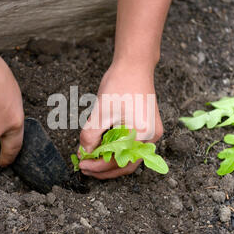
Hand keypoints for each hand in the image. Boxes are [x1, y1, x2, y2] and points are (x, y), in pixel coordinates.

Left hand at [78, 62, 162, 178]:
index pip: (119, 160)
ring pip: (129, 156)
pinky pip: (131, 146)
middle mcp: (152, 137)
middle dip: (105, 168)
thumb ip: (90, 136)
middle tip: (85, 168)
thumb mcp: (101, 111)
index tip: (82, 165)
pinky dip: (116, 150)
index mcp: (143, 134)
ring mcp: (151, 132)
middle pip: (127, 163)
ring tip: (91, 160)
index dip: (98, 166)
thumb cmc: (120, 83)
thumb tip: (84, 153)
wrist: (134, 64)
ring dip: (110, 160)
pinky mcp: (147, 127)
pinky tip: (102, 148)